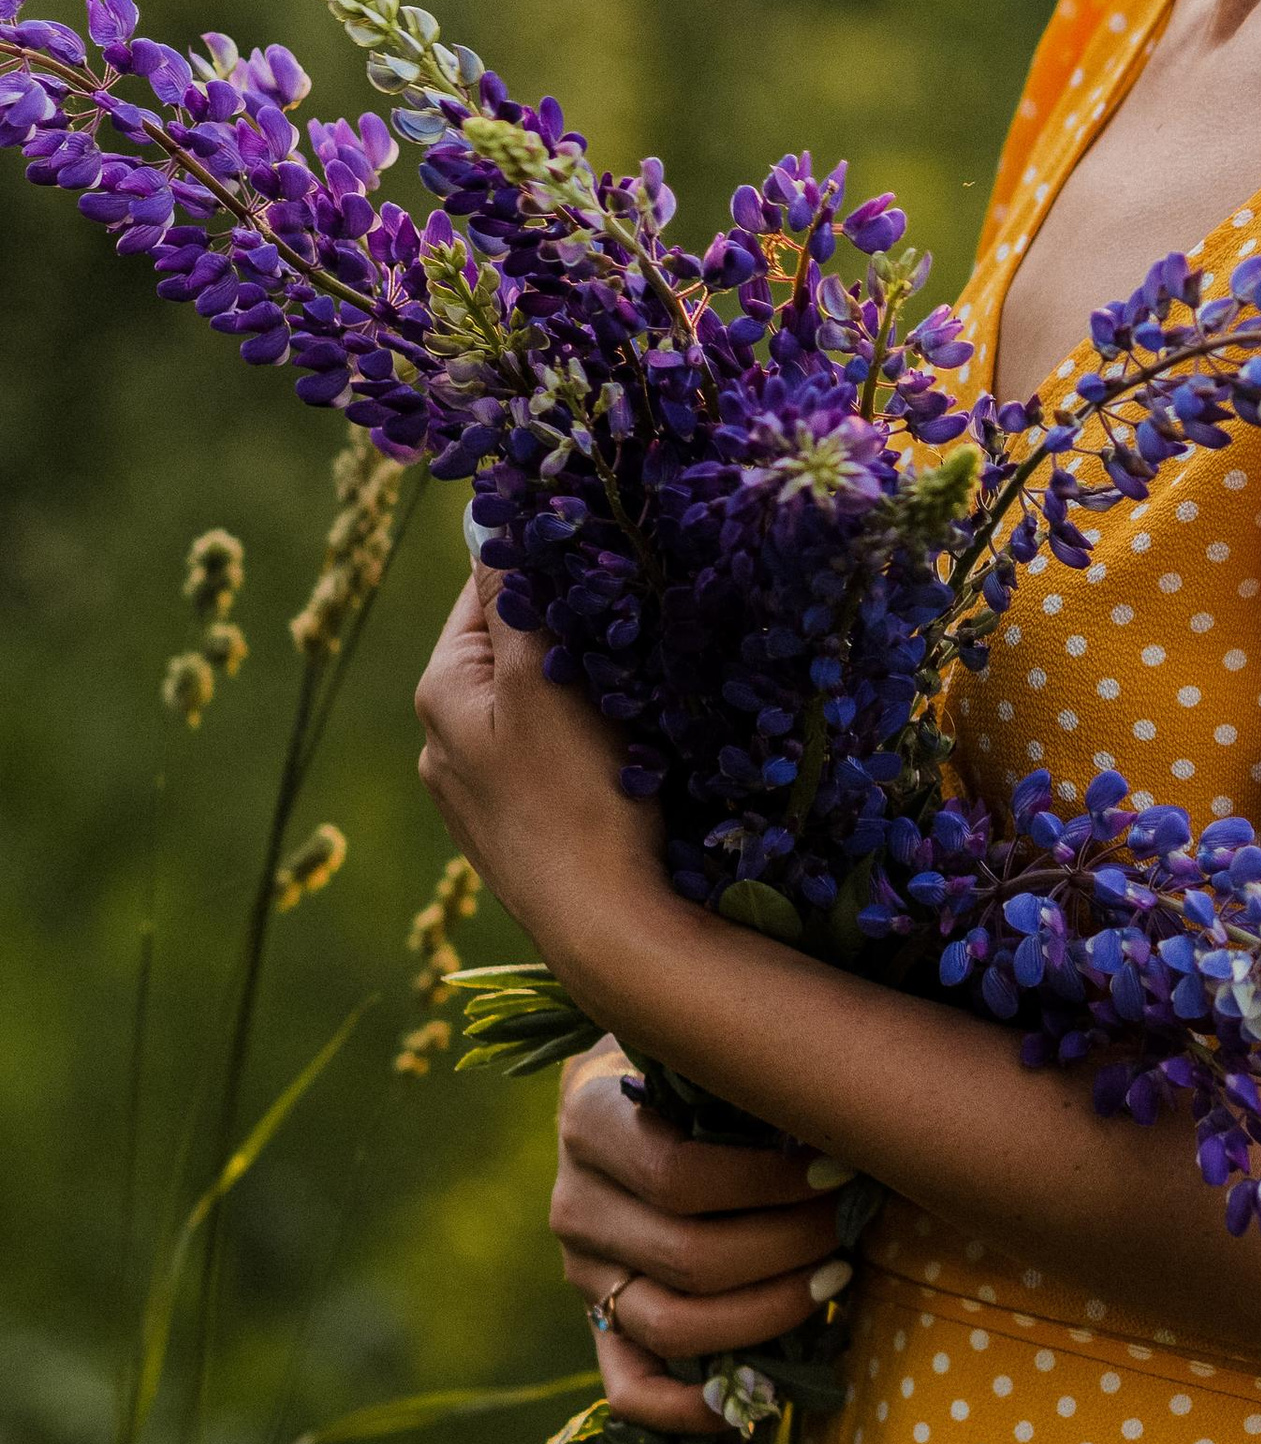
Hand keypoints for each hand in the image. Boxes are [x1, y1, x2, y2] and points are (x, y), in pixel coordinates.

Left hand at [414, 562, 672, 988]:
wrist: (609, 931)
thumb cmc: (575, 798)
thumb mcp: (542, 678)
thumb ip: (515, 594)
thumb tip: (489, 512)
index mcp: (440, 694)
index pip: (485, 590)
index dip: (544, 564)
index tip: (602, 549)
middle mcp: (445, 741)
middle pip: (514, 646)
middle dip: (568, 628)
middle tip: (631, 617)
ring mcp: (482, 792)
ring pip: (539, 703)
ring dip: (584, 684)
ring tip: (636, 685)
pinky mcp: (522, 829)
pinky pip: (553, 754)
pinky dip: (588, 738)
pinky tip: (628, 752)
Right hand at [553, 1041, 857, 1436]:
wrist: (628, 1089)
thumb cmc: (694, 1059)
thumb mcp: (703, 1040)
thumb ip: (742, 1060)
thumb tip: (839, 1098)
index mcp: (590, 1118)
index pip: (680, 1175)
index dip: (769, 1183)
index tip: (841, 1166)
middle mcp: (574, 1201)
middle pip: (688, 1256)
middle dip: (788, 1245)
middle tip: (851, 1221)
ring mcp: (582, 1272)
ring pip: (672, 1325)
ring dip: (769, 1312)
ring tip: (835, 1276)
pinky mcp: (597, 1323)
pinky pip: (630, 1388)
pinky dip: (691, 1410)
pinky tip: (762, 1399)